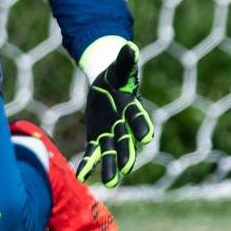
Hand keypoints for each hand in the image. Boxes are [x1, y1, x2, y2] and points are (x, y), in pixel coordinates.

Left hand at [76, 38, 153, 186]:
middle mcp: (123, 124)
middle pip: (126, 141)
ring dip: (110, 167)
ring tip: (109, 183)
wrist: (108, 82)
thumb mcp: (120, 67)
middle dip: (126, 155)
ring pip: (111, 152)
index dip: (141, 127)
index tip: (146, 138)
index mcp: (131, 107)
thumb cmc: (117, 74)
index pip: (138, 118)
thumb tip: (129, 47)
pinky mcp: (98, 137)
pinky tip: (83, 176)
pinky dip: (89, 164)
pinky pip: (94, 152)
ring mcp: (111, 133)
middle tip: (126, 169)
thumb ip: (125, 61)